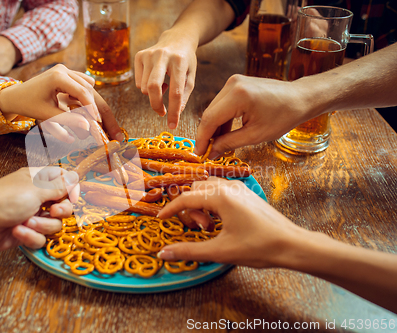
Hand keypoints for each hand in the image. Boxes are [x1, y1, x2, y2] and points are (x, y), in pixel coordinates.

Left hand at [0, 65, 122, 141]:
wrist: (16, 95)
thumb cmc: (29, 105)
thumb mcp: (47, 115)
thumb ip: (68, 121)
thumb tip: (88, 129)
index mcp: (58, 76)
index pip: (83, 93)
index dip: (93, 109)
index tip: (99, 124)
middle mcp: (64, 70)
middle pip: (90, 90)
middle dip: (101, 110)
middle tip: (113, 129)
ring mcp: (67, 70)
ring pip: (89, 89)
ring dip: (97, 106)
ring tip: (105, 124)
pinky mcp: (68, 75)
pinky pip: (84, 86)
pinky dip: (90, 99)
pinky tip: (95, 114)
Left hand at [0, 167, 79, 251]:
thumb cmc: (4, 199)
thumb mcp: (37, 189)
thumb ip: (60, 186)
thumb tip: (75, 177)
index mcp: (39, 180)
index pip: (65, 182)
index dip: (72, 190)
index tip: (72, 198)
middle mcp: (37, 197)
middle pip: (64, 206)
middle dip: (60, 211)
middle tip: (52, 211)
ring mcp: (31, 216)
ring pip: (54, 225)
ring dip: (42, 225)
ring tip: (26, 222)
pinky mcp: (24, 234)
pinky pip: (40, 238)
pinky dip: (30, 236)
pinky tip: (17, 232)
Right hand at [135, 30, 196, 128]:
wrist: (177, 38)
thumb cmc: (186, 60)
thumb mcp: (190, 76)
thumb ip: (184, 95)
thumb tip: (176, 113)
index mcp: (179, 61)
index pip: (176, 92)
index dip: (174, 111)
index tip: (173, 124)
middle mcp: (162, 56)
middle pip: (153, 88)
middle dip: (156, 105)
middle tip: (162, 112)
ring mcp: (148, 54)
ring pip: (144, 88)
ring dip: (154, 94)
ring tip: (164, 86)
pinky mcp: (139, 55)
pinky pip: (138, 82)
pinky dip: (146, 87)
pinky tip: (156, 78)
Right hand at [157, 177, 305, 266]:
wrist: (291, 244)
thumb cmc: (258, 246)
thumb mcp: (220, 251)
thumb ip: (189, 250)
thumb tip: (163, 253)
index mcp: (220, 196)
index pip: (185, 198)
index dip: (170, 209)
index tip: (160, 218)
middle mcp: (228, 187)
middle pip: (195, 188)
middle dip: (189, 207)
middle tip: (198, 228)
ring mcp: (239, 188)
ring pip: (207, 187)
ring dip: (201, 204)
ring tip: (209, 226)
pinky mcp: (246, 193)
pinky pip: (220, 190)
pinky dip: (212, 202)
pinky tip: (220, 221)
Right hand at [194, 74, 314, 157]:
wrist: (300, 98)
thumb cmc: (283, 116)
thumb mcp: (255, 135)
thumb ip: (229, 143)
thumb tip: (211, 152)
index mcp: (238, 96)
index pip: (209, 119)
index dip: (201, 138)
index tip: (198, 153)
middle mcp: (232, 85)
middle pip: (209, 113)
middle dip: (206, 134)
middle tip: (206, 152)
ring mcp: (233, 82)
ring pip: (214, 109)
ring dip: (214, 127)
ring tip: (215, 145)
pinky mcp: (236, 84)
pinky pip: (222, 104)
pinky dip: (221, 119)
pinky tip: (224, 134)